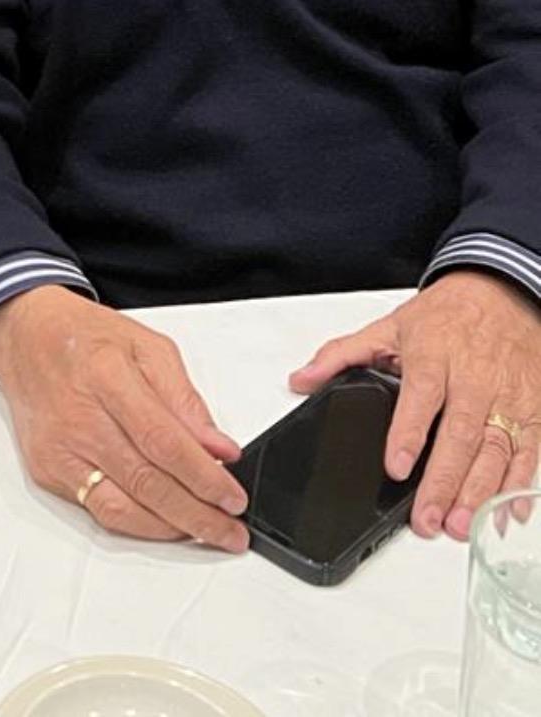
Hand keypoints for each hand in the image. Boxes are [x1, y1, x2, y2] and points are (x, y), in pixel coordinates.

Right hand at [0, 287, 248, 549]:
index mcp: (107, 375)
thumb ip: (184, 398)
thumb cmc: (85, 336)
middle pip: (147, 482)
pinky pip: (98, 511)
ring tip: (205, 531)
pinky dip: (137, 523)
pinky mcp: (46, 470)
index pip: (164, 441)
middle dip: (198, 515)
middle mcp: (78, 417)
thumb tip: (218, 448)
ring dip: (170, 529)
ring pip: (122, 510)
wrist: (25, 337)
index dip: (204, 477)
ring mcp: (59, 449)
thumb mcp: (147, 345)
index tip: (233, 497)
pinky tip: (164, 521)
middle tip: (231, 530)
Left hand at [290, 271, 540, 539]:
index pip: (420, 397)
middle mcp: (473, 378)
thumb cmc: (445, 316)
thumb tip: (301, 379)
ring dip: (480, 492)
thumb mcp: (388, 328)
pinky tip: (506, 513)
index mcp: (433, 356)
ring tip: (460, 526)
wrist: (501, 293)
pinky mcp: (533, 408)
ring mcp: (507, 396)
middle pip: (460, 435)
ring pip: (496, 450)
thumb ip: (342, 356)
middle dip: (445, 482)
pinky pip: (531, 451)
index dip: (408, 434)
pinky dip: (520, 485)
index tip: (396, 467)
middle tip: (428, 519)